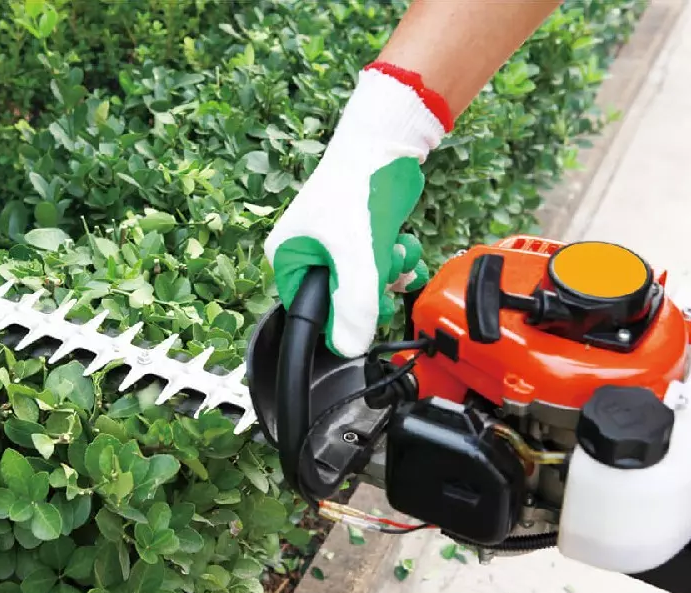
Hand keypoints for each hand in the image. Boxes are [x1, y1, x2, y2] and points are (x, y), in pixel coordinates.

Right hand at [264, 64, 449, 357]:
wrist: (386, 144)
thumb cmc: (357, 188)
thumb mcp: (356, 254)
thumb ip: (354, 304)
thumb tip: (350, 349)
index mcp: (289, 259)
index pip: (311, 313)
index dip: (342, 318)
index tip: (367, 307)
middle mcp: (308, 254)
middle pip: (342, 302)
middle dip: (371, 293)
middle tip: (385, 277)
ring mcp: (336, 247)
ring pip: (366, 286)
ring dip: (388, 276)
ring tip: (394, 252)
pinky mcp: (361, 239)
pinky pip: (378, 269)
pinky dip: (395, 261)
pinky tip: (401, 245)